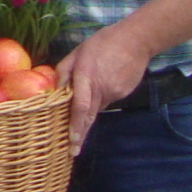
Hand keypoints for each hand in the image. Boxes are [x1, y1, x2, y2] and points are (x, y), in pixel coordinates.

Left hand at [56, 21, 150, 149]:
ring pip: (97, 107)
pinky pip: (107, 100)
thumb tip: (55, 90)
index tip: (72, 142)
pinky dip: (101, 97)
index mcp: (87, 78)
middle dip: (80, 134)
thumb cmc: (102, 43)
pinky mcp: (123, 93)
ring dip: (90, 109)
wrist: (136, 40)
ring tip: (92, 92)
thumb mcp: (77, 52)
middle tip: (73, 151)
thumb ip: (64, 71)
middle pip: (89, 116)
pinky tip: (104, 81)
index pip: (80, 107)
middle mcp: (101, 89)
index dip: (76, 126)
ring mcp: (115, 93)